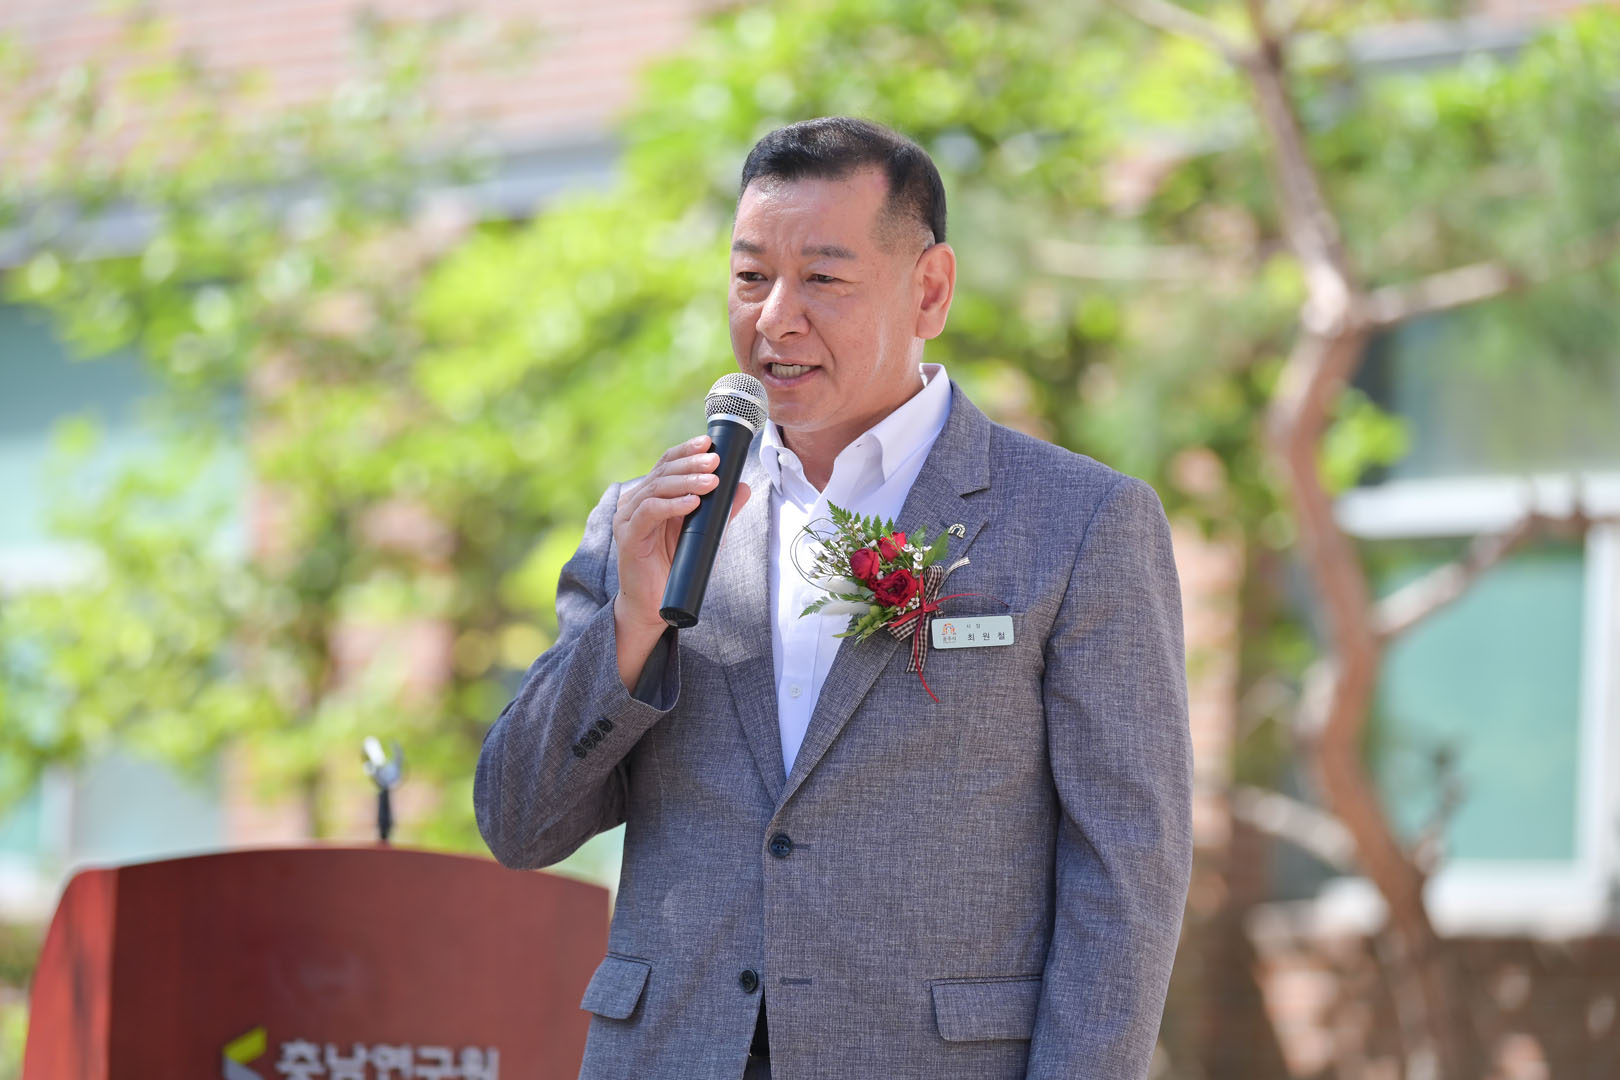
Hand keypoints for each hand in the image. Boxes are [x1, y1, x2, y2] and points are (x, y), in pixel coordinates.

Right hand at [610, 434, 751, 688]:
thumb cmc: (677, 566)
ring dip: (687, 482)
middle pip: (663, 471)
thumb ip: (721, 510)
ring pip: (657, 487)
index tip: (710, 441)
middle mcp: (635, 502)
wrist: (655, 605)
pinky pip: (649, 512)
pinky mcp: (629, 536)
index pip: (667, 463)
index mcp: (650, 495)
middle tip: (717, 460)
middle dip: (692, 463)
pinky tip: (693, 502)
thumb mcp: (705, 534)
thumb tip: (744, 486)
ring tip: (712, 481)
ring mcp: (628, 518)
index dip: (687, 450)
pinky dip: (672, 504)